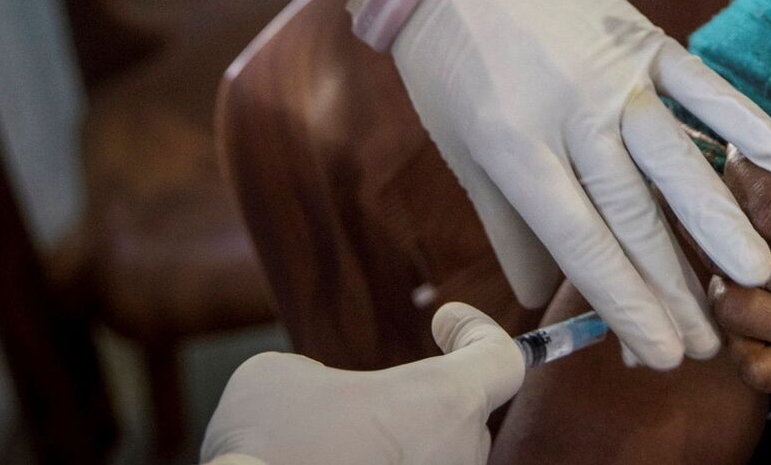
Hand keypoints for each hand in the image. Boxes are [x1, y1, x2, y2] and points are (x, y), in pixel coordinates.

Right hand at [200, 303, 522, 464]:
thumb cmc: (267, 447)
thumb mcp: (281, 376)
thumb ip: (321, 377)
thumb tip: (320, 397)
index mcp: (443, 401)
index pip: (504, 360)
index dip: (478, 333)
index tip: (446, 320)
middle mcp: (457, 454)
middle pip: (463, 415)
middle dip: (420, 401)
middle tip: (364, 397)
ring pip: (432, 456)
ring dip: (396, 444)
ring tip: (334, 444)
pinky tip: (333, 462)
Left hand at [394, 0, 770, 367]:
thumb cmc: (450, 62)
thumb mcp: (463, 150)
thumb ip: (510, 226)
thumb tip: (539, 299)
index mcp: (515, 149)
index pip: (582, 244)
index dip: (626, 305)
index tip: (660, 353)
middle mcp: (569, 115)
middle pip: (635, 216)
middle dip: (677, 287)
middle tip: (713, 341)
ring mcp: (612, 73)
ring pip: (676, 159)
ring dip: (721, 221)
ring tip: (756, 274)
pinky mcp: (641, 35)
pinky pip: (700, 85)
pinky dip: (744, 120)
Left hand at [709, 63, 770, 429]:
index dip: (739, 176)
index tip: (739, 160)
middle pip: (740, 258)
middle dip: (719, 225)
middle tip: (719, 205)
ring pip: (736, 314)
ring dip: (724, 283)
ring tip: (735, 259)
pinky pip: (755, 371)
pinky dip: (740, 344)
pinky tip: (755, 315)